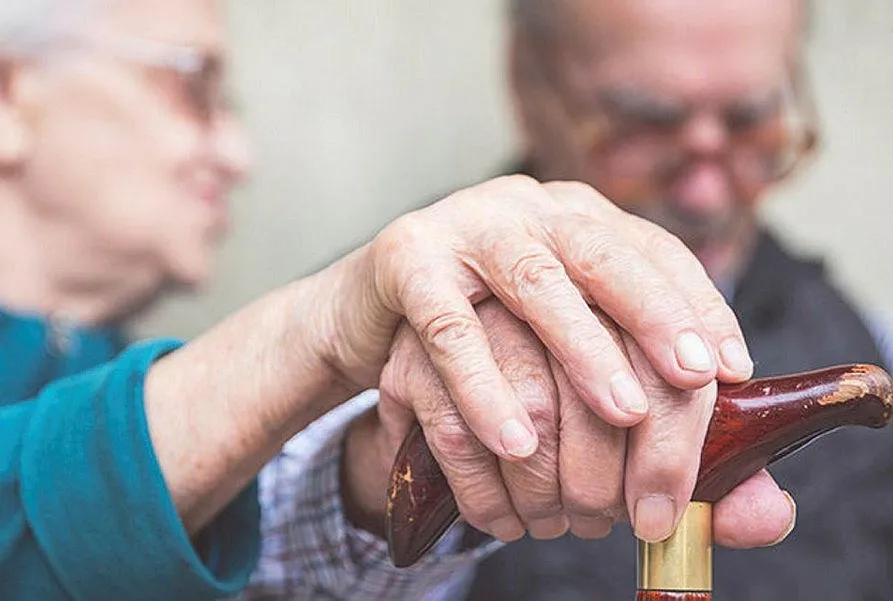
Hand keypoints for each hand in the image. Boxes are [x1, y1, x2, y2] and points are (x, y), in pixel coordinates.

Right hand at [330, 176, 753, 463]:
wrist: (367, 311)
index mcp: (572, 217)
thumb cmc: (477, 332)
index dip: (697, 303)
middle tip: (694, 377)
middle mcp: (527, 208)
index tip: (733, 368)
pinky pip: (451, 326)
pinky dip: (484, 386)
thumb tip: (703, 435)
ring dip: (582, 349)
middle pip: (603, 251)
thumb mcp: (549, 338)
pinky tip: (517, 439)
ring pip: (534, 281)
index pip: (651, 249)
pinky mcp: (406, 258)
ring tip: (624, 413)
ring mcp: (465, 226)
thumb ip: (616, 373)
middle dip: (654, 313)